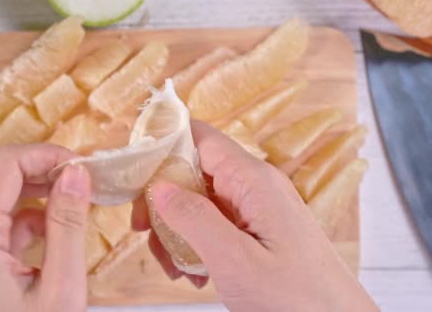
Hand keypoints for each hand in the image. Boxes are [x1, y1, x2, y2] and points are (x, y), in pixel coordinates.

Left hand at [0, 145, 90, 311]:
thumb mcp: (61, 288)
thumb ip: (68, 225)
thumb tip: (77, 172)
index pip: (5, 166)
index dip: (47, 155)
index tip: (84, 166)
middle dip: (45, 171)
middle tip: (86, 180)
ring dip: (39, 192)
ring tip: (78, 201)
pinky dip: (29, 217)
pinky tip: (57, 229)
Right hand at [132, 122, 377, 311]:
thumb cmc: (296, 298)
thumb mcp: (235, 261)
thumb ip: (194, 219)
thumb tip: (158, 187)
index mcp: (253, 180)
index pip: (200, 137)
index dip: (163, 146)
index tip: (134, 175)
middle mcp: (254, 186)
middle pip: (193, 171)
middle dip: (162, 200)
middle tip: (143, 233)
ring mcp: (256, 208)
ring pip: (199, 201)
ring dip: (176, 229)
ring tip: (172, 268)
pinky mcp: (256, 230)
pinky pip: (215, 224)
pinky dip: (196, 244)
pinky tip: (194, 275)